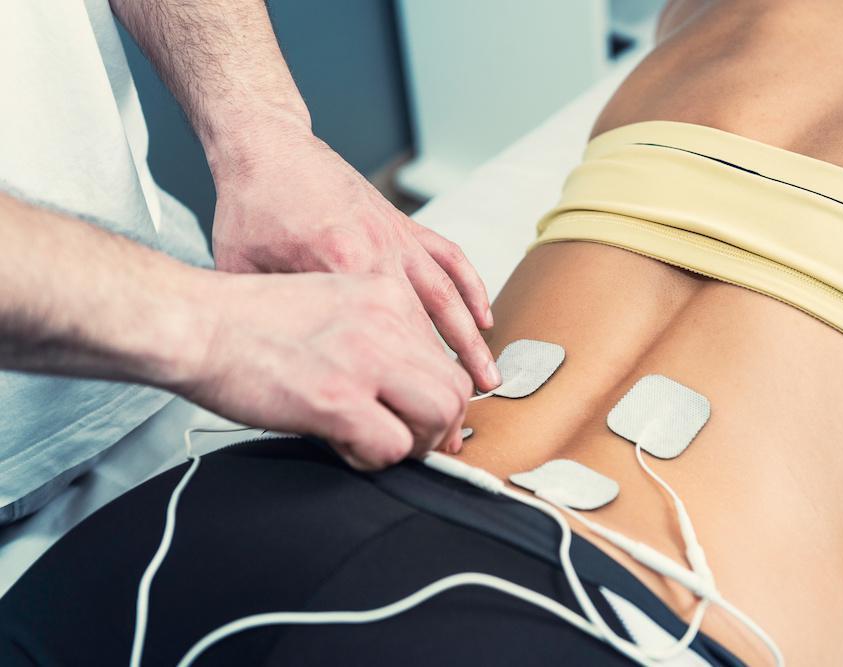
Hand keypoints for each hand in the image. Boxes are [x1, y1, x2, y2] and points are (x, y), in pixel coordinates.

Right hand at [179, 271, 473, 467]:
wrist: (195, 322)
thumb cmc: (246, 320)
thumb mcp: (328, 305)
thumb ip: (372, 336)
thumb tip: (398, 386)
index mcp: (384, 295)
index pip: (443, 355)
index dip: (439, 396)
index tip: (426, 418)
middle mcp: (384, 322)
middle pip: (456, 387)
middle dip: (443, 425)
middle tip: (414, 441)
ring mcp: (364, 359)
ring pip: (440, 415)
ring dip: (420, 444)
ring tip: (385, 446)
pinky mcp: (338, 398)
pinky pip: (393, 446)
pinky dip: (376, 459)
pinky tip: (346, 447)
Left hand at [210, 129, 499, 390]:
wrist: (269, 147)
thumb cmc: (251, 204)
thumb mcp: (243, 268)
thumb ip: (275, 318)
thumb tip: (289, 367)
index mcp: (342, 263)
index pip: (383, 334)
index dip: (404, 381)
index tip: (414, 416)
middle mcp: (381, 250)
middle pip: (425, 322)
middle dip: (449, 372)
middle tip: (465, 411)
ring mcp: (397, 237)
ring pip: (447, 295)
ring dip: (471, 338)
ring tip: (488, 377)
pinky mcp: (403, 224)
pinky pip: (449, 257)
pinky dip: (471, 287)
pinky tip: (484, 315)